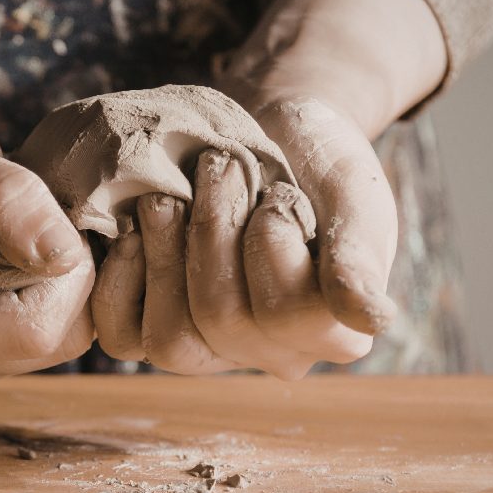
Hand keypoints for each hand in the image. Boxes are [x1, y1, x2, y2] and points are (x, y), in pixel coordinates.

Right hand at [0, 86, 94, 390]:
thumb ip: (11, 202)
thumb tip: (68, 257)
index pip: (35, 329)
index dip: (65, 272)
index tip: (45, 218)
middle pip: (55, 337)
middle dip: (65, 276)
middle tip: (28, 224)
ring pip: (62, 338)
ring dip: (61, 283)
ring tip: (14, 241)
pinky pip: (54, 336)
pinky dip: (54, 294)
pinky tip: (17, 262)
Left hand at [93, 0, 445, 377]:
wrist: (258, 140)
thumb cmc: (311, 163)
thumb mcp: (351, 191)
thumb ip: (359, 251)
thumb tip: (371, 320)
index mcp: (331, 330)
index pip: (293, 315)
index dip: (273, 241)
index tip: (278, 190)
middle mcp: (268, 353)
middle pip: (223, 319)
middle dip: (213, 229)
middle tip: (217, 168)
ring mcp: (207, 348)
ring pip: (172, 337)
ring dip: (165, 250)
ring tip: (169, 196)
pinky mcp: (151, 332)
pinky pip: (122, 337)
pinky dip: (120, 277)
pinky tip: (130, 231)